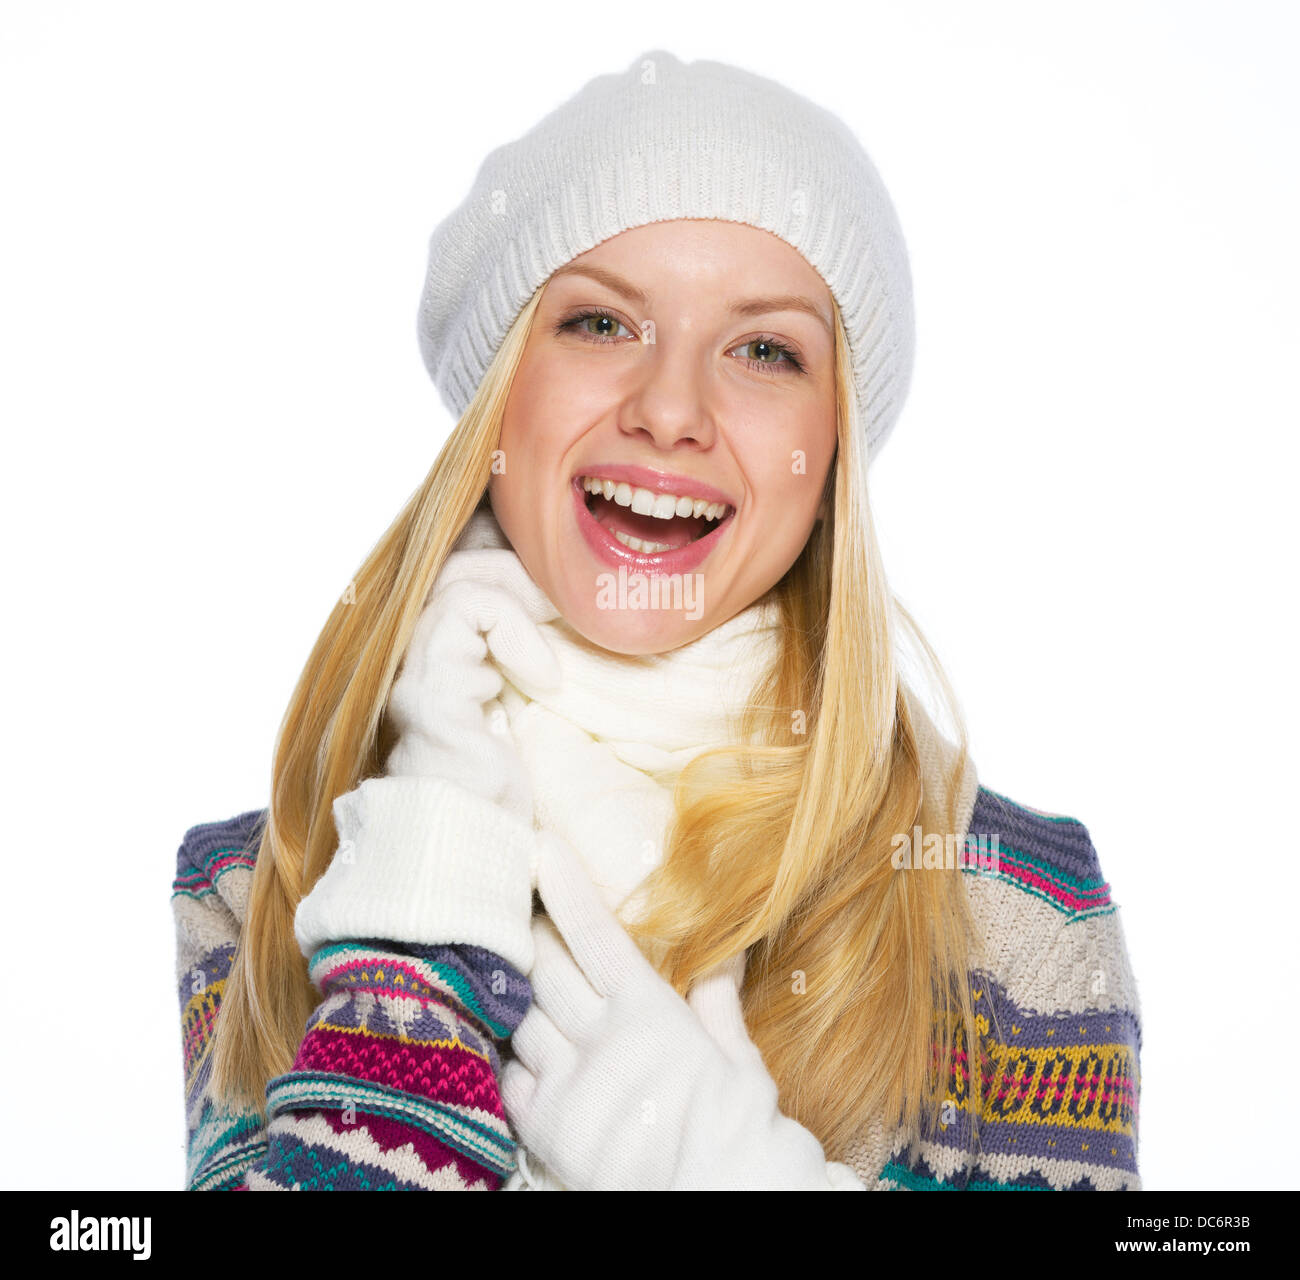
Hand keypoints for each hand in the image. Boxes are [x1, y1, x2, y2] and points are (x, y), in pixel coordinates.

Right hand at [293, 546, 558, 971]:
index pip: (464, 588)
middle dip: (518, 570)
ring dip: (520, 592)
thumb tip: (580, 643)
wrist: (475, 857)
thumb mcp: (528, 724)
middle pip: (457, 572)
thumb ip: (530, 678)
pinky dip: (514, 628)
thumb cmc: (504, 802)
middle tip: (568, 596)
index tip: (564, 596)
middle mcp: (423, 666)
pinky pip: (467, 613)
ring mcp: (422, 675)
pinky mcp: (432, 689)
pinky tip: (544, 675)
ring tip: (559, 620)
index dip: (511, 577)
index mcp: (446, 670)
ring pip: (459, 583)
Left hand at [500, 831, 865, 1189]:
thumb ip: (716, 1004)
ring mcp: (570, 1082)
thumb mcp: (736, 1058)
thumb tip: (725, 954)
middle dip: (530, 932)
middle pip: (546, 967)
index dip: (565, 887)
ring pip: (521, 1015)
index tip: (540, 848)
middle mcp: (601, 1038)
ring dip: (515, 990)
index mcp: (649, 1011)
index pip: (594, 933)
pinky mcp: (548, 1126)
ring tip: (507, 969)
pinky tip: (513, 1040)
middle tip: (517, 908)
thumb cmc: (739, 1126)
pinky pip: (509, 1076)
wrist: (724, 1194)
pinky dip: (510, 1053)